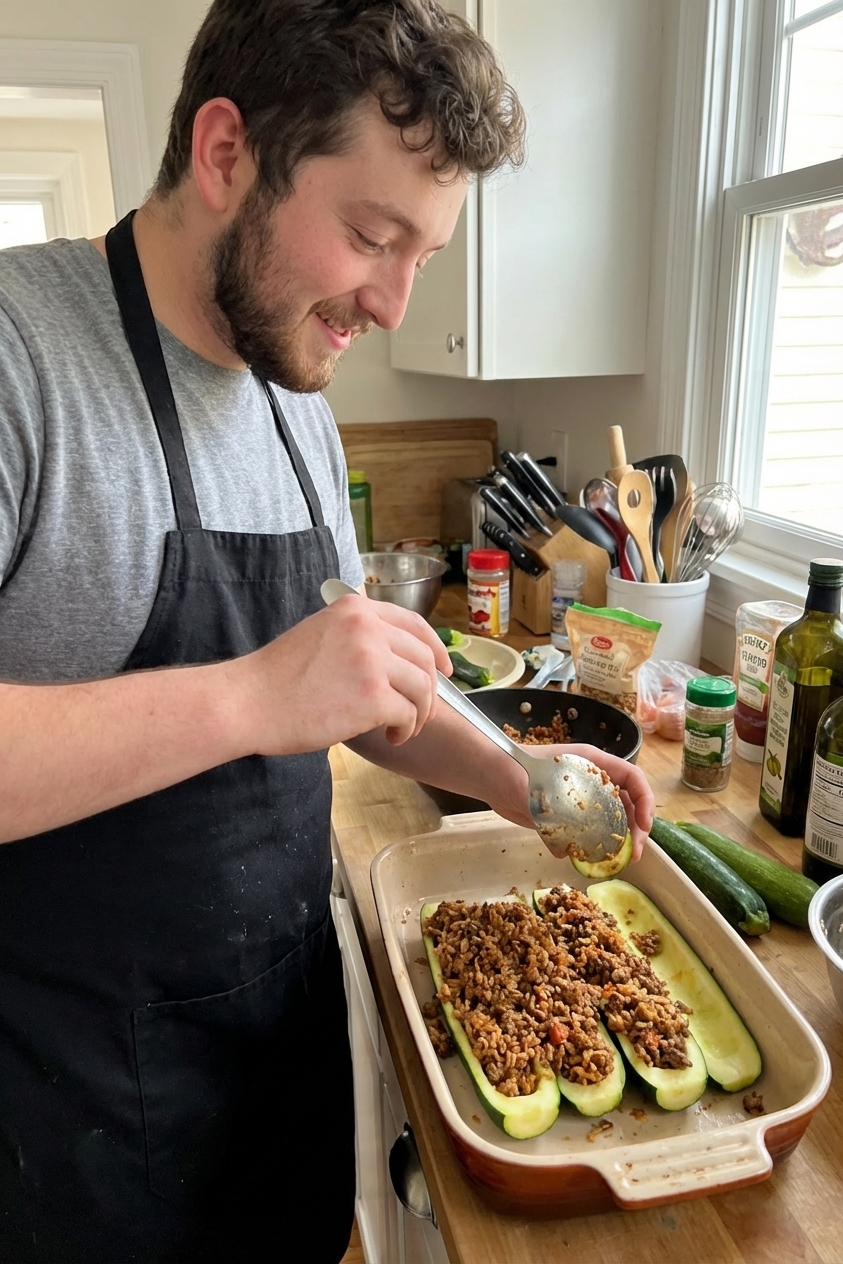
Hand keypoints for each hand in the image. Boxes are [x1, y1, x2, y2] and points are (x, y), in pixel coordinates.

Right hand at [231, 594, 452, 753]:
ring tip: (402, 728)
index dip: (436, 650)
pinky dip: (406, 729)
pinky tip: (391, 737)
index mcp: (355, 610)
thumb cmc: (276, 677)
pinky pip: (408, 714)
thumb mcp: (319, 633)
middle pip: (424, 658)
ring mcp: (372, 661)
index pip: (415, 624)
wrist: (248, 702)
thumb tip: (393, 657)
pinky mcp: (372, 697)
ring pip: (422, 688)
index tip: (444, 671)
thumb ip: (355, 636)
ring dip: (419, 713)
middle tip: (421, 711)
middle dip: (430, 689)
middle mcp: (368, 628)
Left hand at [489, 743, 653, 859]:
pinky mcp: (565, 816)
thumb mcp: (538, 786)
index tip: (644, 827)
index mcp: (592, 763)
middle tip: (634, 854)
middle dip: (636, 828)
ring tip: (617, 861)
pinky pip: (585, 833)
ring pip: (609, 820)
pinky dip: (587, 846)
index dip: (644, 801)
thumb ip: (556, 811)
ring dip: (616, 841)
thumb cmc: (513, 769)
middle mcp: (591, 780)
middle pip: (627, 802)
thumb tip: (565, 845)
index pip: (632, 778)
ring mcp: (579, 799)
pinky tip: (578, 858)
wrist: (489, 776)